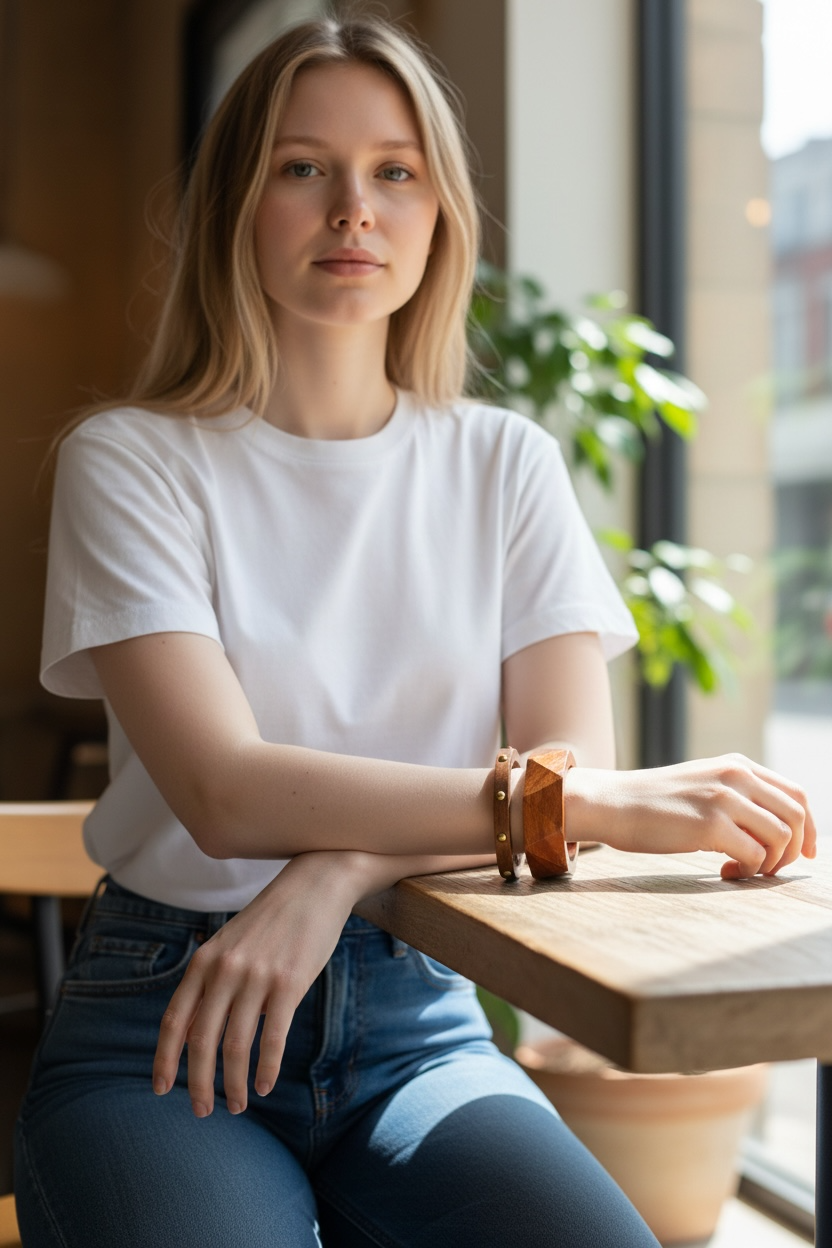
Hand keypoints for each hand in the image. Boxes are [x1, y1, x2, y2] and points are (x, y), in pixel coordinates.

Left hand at [152, 850, 363, 1117]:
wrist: (315, 884)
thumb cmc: (271, 920)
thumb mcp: (229, 945)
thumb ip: (208, 985)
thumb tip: (189, 1037)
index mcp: (204, 961)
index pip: (174, 1022)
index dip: (164, 1061)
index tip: (162, 1091)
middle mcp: (224, 970)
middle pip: (201, 1042)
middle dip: (199, 1084)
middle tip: (202, 1112)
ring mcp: (256, 977)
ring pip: (236, 1046)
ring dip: (235, 1084)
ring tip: (238, 1106)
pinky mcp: (289, 984)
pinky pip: (273, 1039)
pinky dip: (267, 1069)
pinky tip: (266, 1086)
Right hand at [565, 753, 816, 879]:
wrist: (613, 803)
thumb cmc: (655, 804)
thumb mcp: (703, 786)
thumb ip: (738, 797)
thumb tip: (775, 832)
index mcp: (738, 765)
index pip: (796, 795)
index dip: (808, 828)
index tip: (805, 854)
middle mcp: (736, 776)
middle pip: (797, 816)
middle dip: (793, 851)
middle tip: (769, 869)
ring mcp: (724, 798)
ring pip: (781, 837)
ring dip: (770, 863)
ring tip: (742, 871)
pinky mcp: (710, 824)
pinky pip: (754, 855)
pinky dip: (748, 871)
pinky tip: (725, 872)